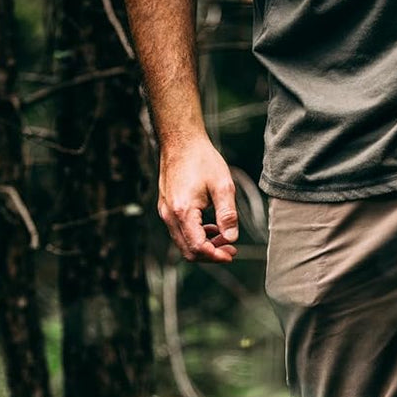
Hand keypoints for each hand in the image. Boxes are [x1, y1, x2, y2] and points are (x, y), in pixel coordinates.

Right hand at [156, 137, 238, 262]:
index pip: (197, 247)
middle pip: (188, 251)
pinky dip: (196, 235)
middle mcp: (169, 215)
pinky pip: (180, 231)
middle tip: (231, 249)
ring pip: (183, 243)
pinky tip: (211, 227)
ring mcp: (165, 212)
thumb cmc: (202, 159)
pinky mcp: (166, 208)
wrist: (181, 141)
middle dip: (211, 254)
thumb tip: (231, 238)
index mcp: (182, 211)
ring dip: (204, 245)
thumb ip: (228, 215)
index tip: (231, 254)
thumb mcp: (222, 186)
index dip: (216, 256)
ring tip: (224, 237)